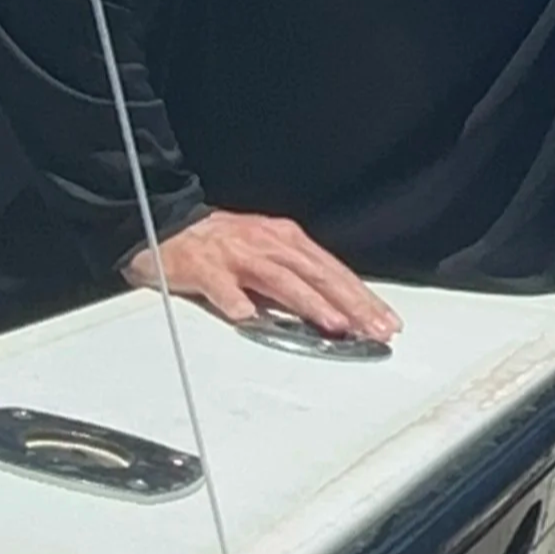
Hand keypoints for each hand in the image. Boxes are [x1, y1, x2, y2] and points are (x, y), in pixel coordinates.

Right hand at [126, 210, 399, 341]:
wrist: (166, 224)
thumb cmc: (223, 246)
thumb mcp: (270, 254)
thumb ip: (301, 280)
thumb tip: (341, 312)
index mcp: (287, 241)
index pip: (334, 272)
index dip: (363, 298)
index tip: (387, 322)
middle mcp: (268, 244)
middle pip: (317, 275)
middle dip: (350, 303)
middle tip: (375, 329)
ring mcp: (237, 255)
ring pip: (280, 279)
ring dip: (309, 303)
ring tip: (334, 326)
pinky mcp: (203, 267)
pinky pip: (221, 286)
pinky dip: (235, 301)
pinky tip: (248, 318)